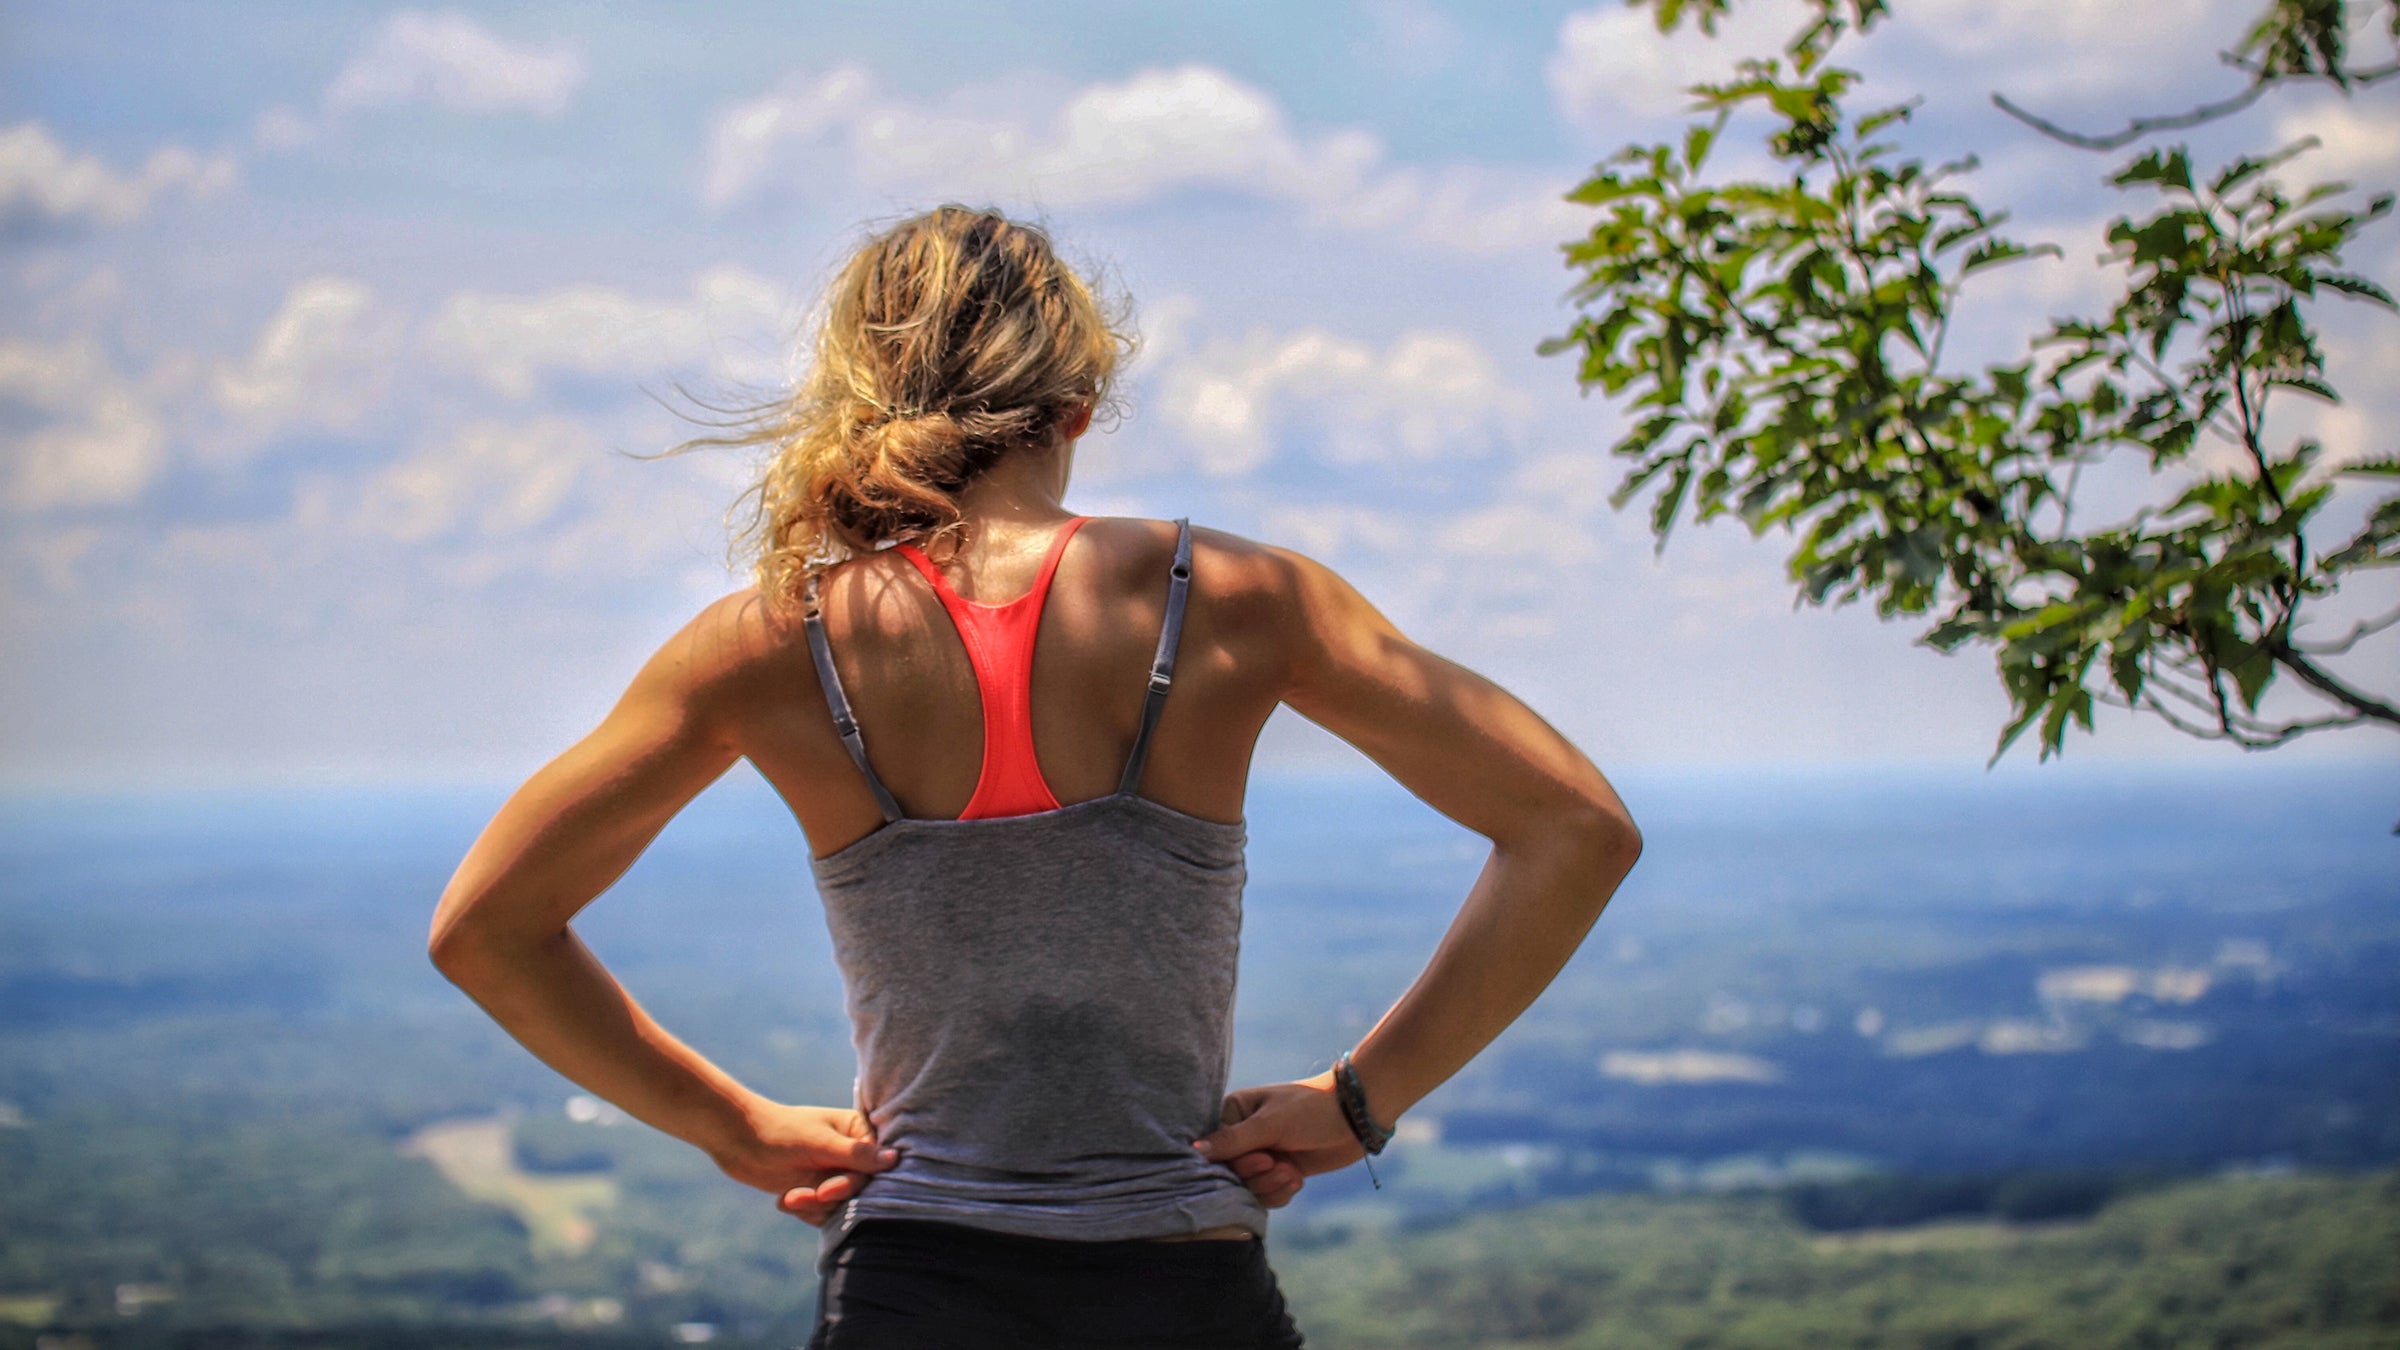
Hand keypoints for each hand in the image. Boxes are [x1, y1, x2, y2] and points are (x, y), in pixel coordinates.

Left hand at [709, 1101, 899, 1226]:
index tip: (827, 1190)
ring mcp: (832, 1173)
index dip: (853, 1183)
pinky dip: (804, 1211)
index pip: (875, 1167)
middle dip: (828, 1197)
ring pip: (840, 1206)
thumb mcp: (819, 1143)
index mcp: (857, 1131)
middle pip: (859, 1190)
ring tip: (789, 1198)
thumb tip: (896, 1158)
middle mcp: (850, 1154)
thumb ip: (857, 1154)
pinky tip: (785, 1199)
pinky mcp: (816, 1190)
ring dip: (813, 1206)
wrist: (737, 1141)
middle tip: (807, 1195)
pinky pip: (823, 1214)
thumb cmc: (780, 1132)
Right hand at [1192, 1071, 1367, 1206]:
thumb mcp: (1271, 1123)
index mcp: (1234, 1112)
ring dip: (1271, 1187)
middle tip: (1280, 1165)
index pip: (1215, 1151)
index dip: (1236, 1163)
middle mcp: (1244, 1135)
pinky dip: (1281, 1193)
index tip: (1263, 1159)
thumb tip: (1192, 1150)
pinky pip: (1268, 1196)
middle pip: (1231, 1174)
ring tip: (1292, 1174)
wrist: (1356, 1116)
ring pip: (1250, 1188)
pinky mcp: (1281, 1171)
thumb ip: (1232, 1140)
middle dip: (1257, 1177)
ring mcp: (1263, 1154)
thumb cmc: (1312, 1109)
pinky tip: (1297, 1181)